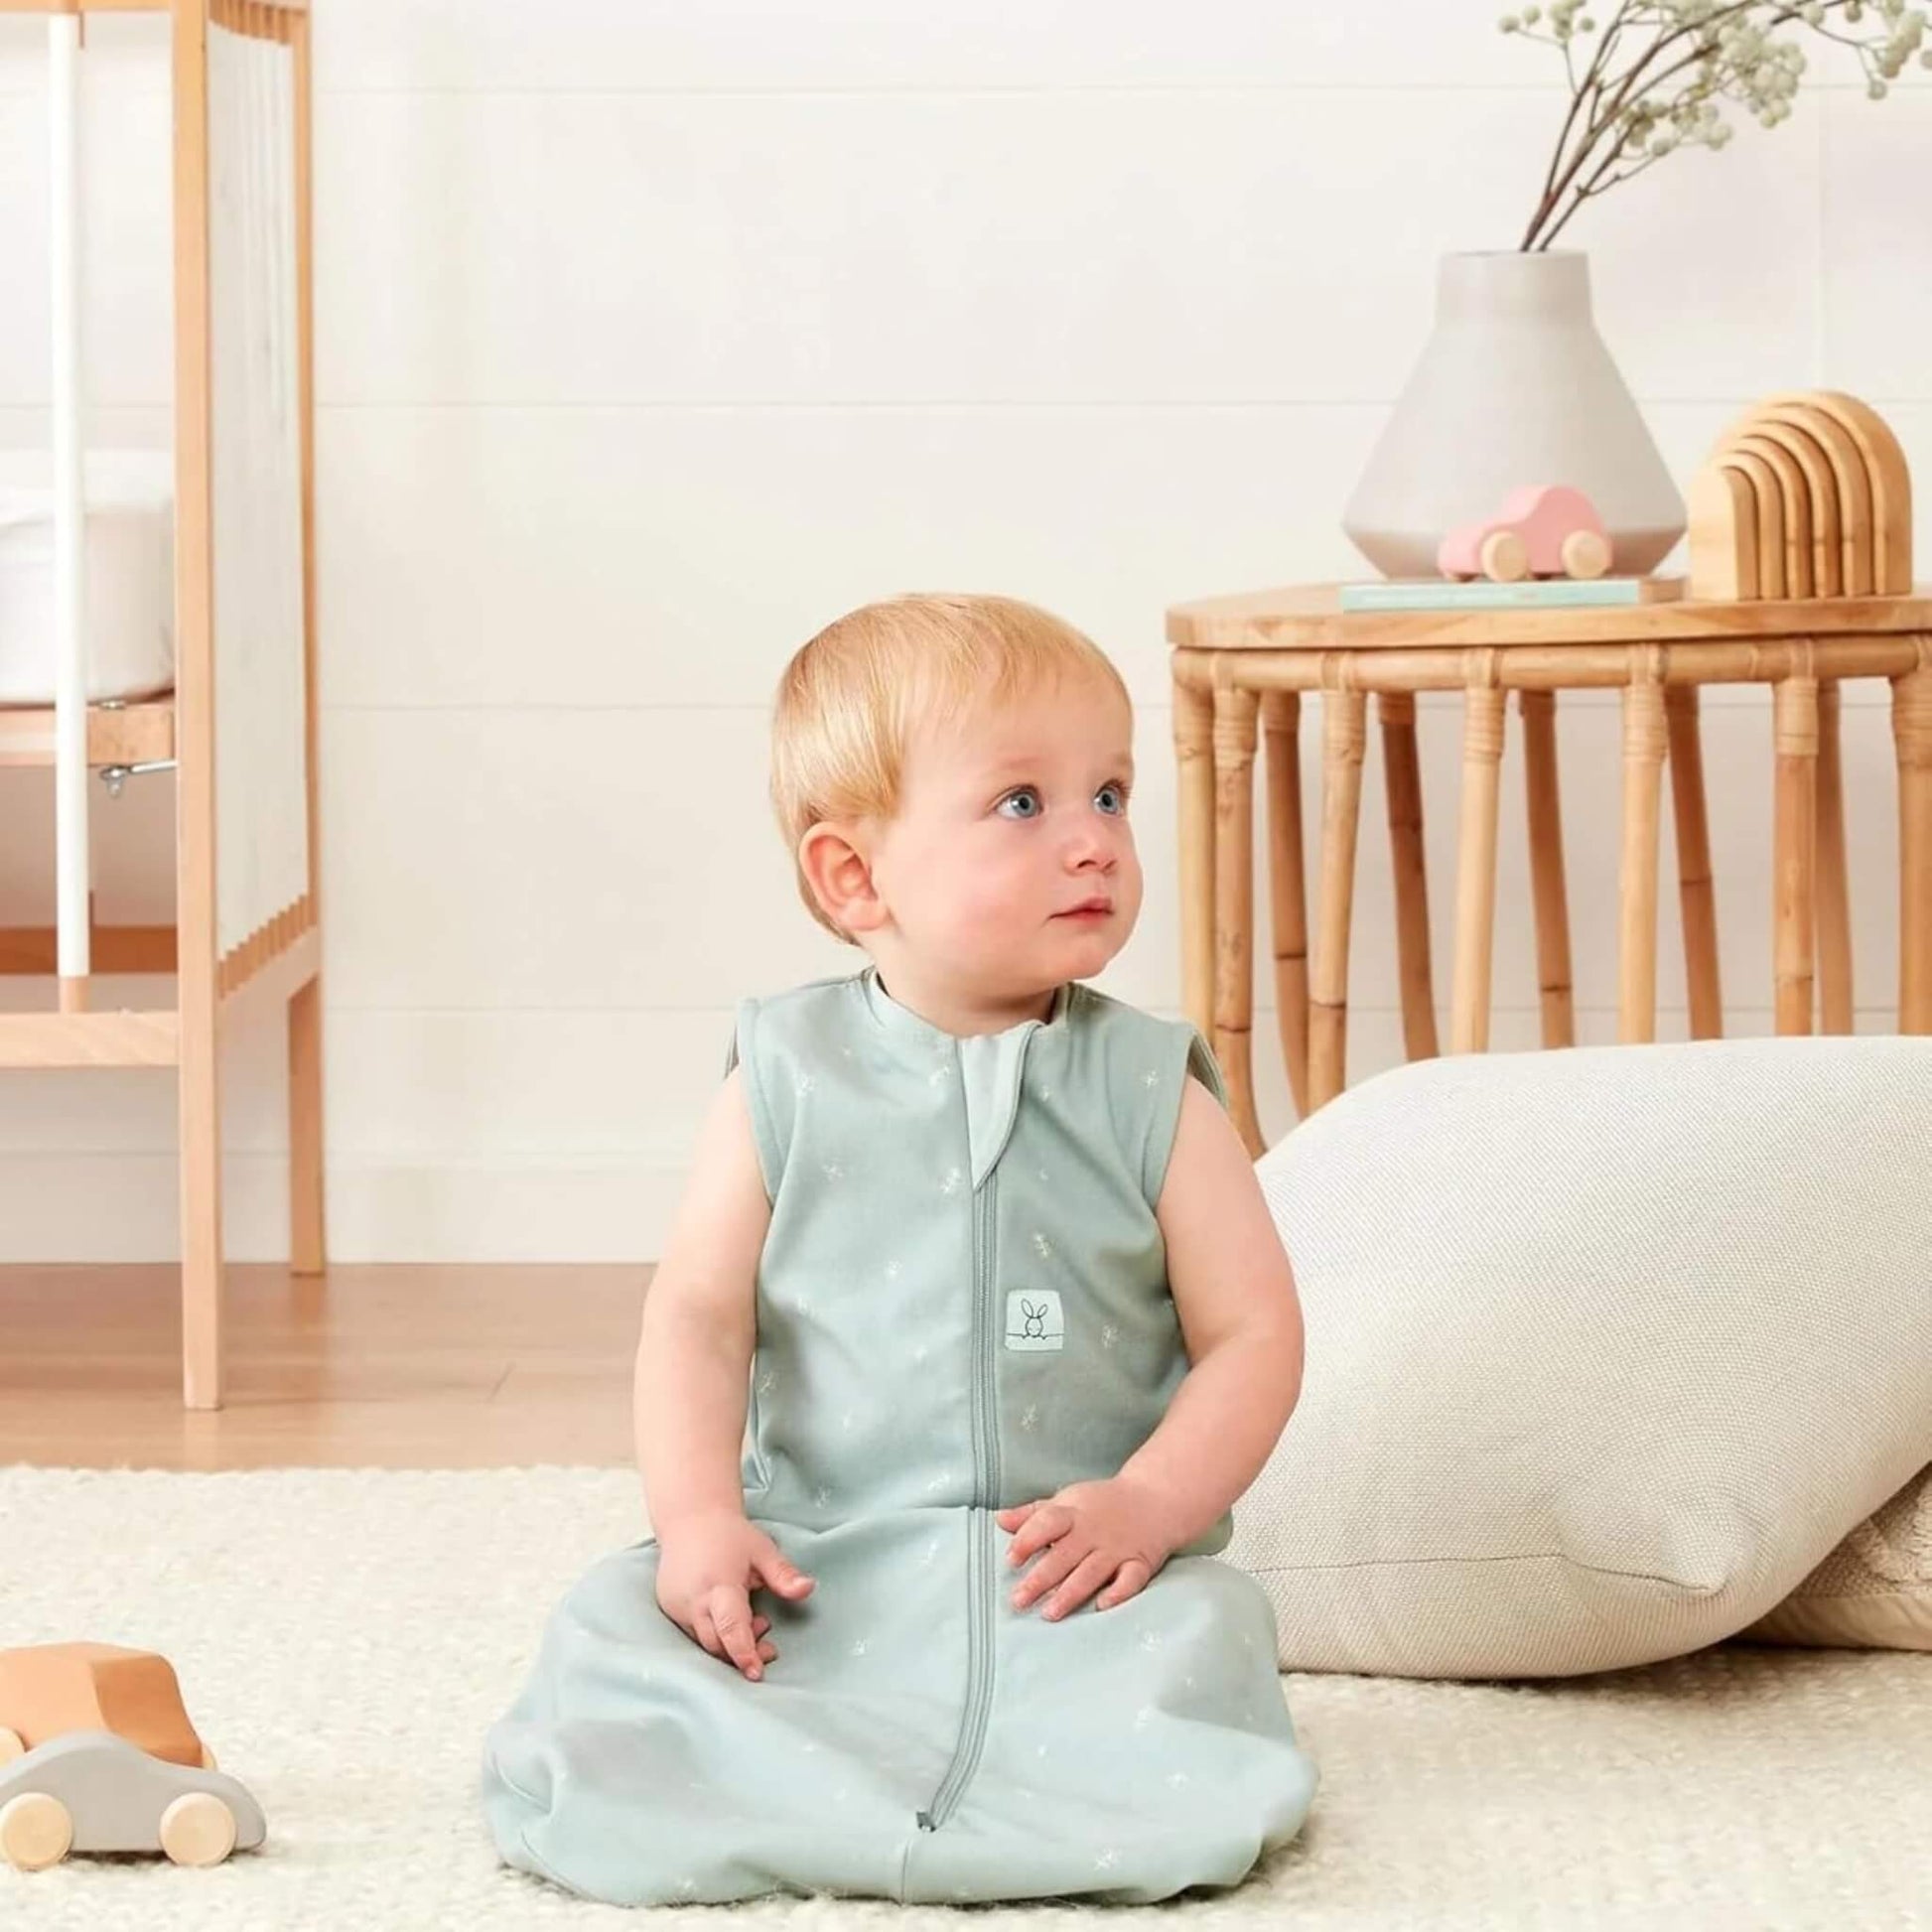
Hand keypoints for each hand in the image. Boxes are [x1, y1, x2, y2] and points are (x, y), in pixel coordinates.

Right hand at [655, 1509, 814, 1680]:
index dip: (744, 1653)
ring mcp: (677, 1606)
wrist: (689, 1519)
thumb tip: (808, 1589)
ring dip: (729, 1644)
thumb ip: (783, 1574)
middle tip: (770, 1647)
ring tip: (756, 1623)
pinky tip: (731, 1618)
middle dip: (742, 1653)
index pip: (730, 1627)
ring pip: (703, 1642)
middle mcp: (693, 1600)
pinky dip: (714, 1634)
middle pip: (716, 1643)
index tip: (757, 1672)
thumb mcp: (762, 1550)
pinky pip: (693, 1633)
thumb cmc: (729, 1535)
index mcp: (718, 1584)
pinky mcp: (670, 1609)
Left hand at [996, 1475, 1177, 1621]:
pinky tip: (1102, 1606)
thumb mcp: (1065, 1501)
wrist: (1154, 1499)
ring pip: (1092, 1571)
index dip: (1028, 1539)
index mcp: (1073, 1513)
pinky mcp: (1140, 1563)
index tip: (1010, 1558)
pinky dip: (1118, 1592)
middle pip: (1064, 1555)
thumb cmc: (1101, 1504)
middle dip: (1041, 1578)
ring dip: (1070, 1593)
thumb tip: (999, 1520)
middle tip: (1019, 1601)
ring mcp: (1117, 1548)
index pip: (1047, 1522)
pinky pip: (1131, 1579)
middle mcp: (1093, 1531)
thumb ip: (1032, 1514)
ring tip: (1049, 1613)